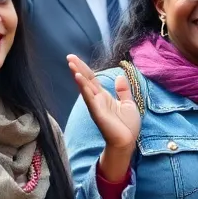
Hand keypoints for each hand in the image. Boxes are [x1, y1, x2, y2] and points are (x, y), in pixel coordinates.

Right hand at [68, 54, 140, 170]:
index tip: (76, 58)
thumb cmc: (127, 126)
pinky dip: (83, 88)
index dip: (85, 68)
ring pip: (85, 87)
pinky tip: (78, 78)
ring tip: (71, 64)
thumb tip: (120, 76)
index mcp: (103, 97)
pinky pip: (89, 98)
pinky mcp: (97, 112)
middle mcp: (97, 99)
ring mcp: (96, 106)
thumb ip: (123, 91)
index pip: (92, 79)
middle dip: (78, 68)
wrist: (127, 142)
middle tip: (69, 56)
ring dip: (78, 75)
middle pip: (86, 80)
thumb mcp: (128, 104)